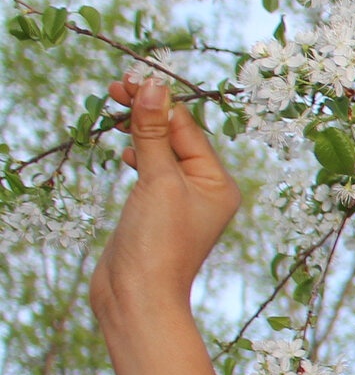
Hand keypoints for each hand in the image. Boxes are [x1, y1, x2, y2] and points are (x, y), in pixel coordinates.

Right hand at [88, 76, 240, 323]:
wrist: (138, 296)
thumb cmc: (157, 243)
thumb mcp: (157, 180)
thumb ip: (154, 133)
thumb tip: (152, 87)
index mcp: (219, 182)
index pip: (189, 129)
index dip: (160, 102)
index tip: (130, 78)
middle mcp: (206, 190)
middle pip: (177, 136)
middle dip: (149, 111)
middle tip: (116, 86)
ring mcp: (182, 201)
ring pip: (162, 151)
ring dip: (140, 129)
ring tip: (115, 108)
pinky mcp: (158, 211)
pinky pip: (151, 171)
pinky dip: (138, 154)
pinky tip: (125, 151)